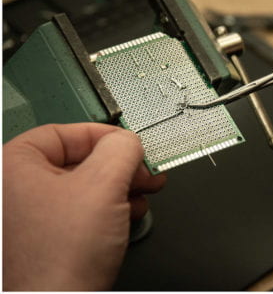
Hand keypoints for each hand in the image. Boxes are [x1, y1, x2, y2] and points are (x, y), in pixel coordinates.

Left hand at [3, 124, 166, 289]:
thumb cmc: (61, 255)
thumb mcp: (104, 184)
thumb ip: (122, 149)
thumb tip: (128, 142)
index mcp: (12, 168)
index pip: (64, 132)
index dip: (104, 136)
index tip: (130, 146)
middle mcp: (12, 192)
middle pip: (77, 160)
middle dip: (119, 167)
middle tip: (143, 173)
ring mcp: (24, 220)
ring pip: (81, 188)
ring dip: (118, 189)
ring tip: (141, 197)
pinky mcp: (40, 243)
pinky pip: (76, 213)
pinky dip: (105, 211)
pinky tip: (126, 218)